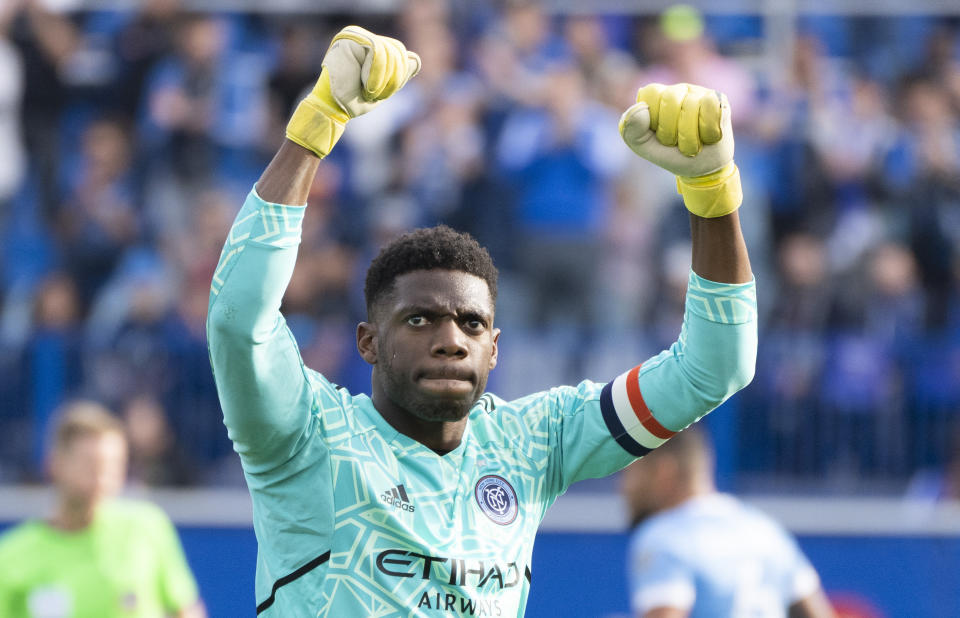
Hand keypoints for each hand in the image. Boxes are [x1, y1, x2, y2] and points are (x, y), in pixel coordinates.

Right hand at [286, 26, 420, 157]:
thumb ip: (399, 75)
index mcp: (372, 48)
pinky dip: (377, 74)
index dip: (398, 75)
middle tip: (374, 95)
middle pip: (397, 50)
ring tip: (369, 92)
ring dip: (383, 80)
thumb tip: (416, 59)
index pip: (398, 51)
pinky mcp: (350, 36)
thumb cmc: (354, 99)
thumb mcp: (383, 89)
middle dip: (393, 79)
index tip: (381, 94)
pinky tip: (368, 87)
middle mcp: (365, 37)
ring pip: (389, 52)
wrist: (333, 107)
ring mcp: (357, 35)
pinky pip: (378, 50)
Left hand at [619, 83, 741, 217]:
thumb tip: (641, 107)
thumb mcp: (644, 147)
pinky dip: (708, 131)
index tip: (659, 134)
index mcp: (657, 96)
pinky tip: (708, 137)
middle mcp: (679, 90)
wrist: (700, 168)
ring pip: (692, 106)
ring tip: (692, 144)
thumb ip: (632, 130)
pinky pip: (712, 108)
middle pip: (670, 99)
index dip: (655, 119)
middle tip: (676, 143)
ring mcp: (700, 92)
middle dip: (671, 131)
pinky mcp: (720, 101)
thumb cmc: (670, 154)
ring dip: (690, 137)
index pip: (651, 93)